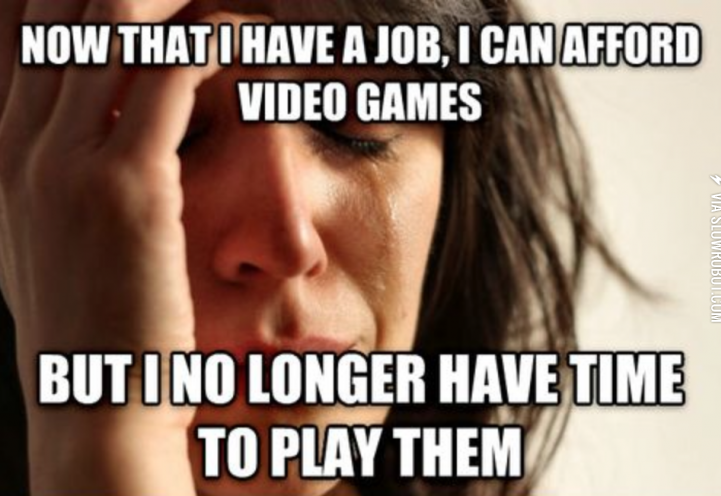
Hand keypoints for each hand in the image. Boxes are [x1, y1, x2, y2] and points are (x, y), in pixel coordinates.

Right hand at [0, 0, 234, 493]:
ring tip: (223, 0)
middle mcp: (22, 144)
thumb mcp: (49, 242)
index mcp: (4, 152)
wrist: (96, 404)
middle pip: (66, 6)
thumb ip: (53, 177)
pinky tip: (245, 33)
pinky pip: (171, 74)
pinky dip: (211, 38)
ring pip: (113, 21)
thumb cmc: (90, 326)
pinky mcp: (128, 187)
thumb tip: (84, 133)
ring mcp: (67, 162)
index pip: (24, 25)